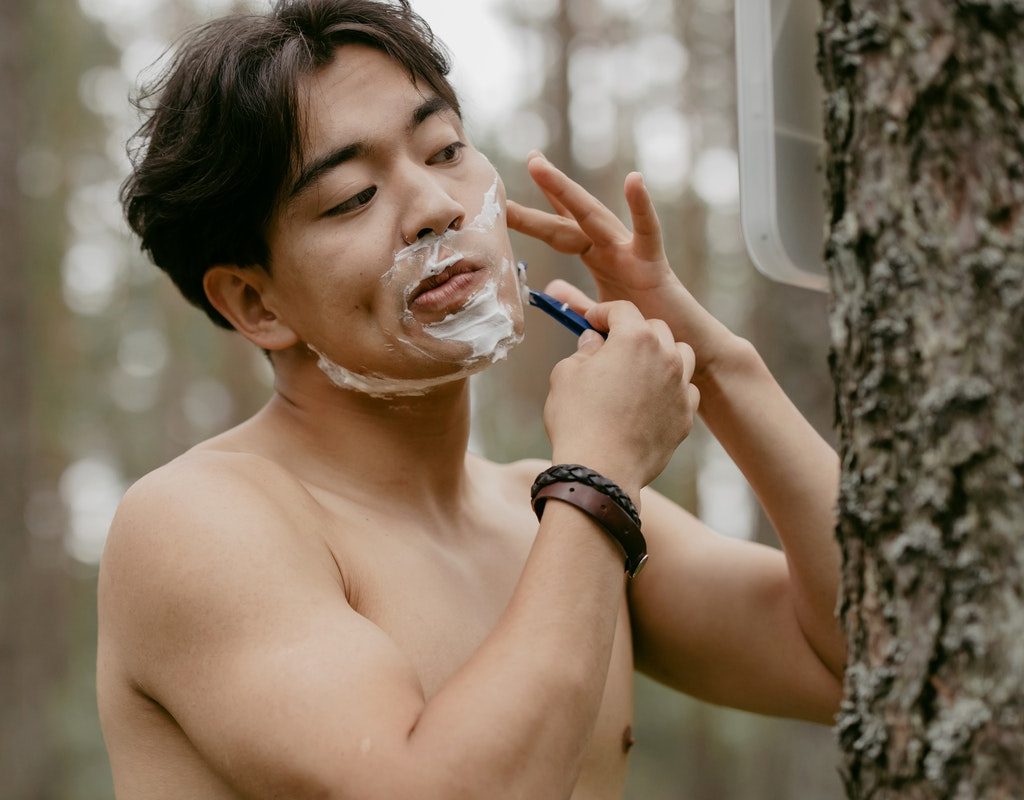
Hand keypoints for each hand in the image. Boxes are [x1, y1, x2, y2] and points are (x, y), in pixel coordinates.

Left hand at [507, 152, 738, 382]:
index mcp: (598, 260)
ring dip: (563, 191)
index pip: (562, 230)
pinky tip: (634, 180)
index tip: (508, 196)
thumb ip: (576, 301)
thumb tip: (551, 289)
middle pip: (569, 219)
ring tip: (539, 167)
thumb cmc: (646, 330)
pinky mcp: (653, 264)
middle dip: (546, 191)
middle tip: (529, 159)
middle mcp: (612, 249)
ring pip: (593, 216)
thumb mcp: (601, 314)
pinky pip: (648, 232)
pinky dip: (642, 206)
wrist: (683, 349)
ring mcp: (631, 252)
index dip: (536, 213)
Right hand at [544, 301, 699, 499]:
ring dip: (662, 355)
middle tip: (613, 346)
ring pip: (680, 355)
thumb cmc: (578, 420)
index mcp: (635, 339)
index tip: (591, 321)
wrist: (601, 471)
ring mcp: (680, 387)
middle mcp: (665, 357)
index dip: (603, 312)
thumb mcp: (566, 375)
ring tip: (640, 369)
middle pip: (655, 329)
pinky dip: (671, 388)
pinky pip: (685, 390)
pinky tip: (651, 399)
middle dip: (634, 332)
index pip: (622, 310)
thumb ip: (584, 350)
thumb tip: (595, 341)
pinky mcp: (686, 415)